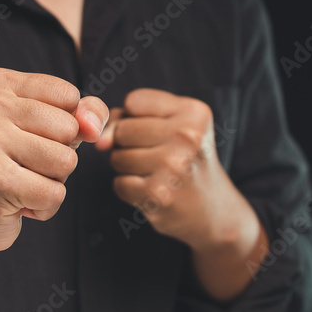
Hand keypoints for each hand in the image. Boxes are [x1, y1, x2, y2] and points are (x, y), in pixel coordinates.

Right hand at [0, 67, 108, 256]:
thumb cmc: (10, 163)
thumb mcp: (45, 126)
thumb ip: (82, 113)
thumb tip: (93, 127)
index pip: (69, 97)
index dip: (62, 126)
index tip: (26, 137)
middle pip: (69, 129)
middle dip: (58, 156)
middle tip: (21, 164)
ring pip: (66, 162)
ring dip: (52, 182)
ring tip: (19, 182)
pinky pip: (54, 194)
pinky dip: (44, 207)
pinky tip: (16, 202)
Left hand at [96, 88, 259, 254]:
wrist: (211, 209)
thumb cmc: (183, 159)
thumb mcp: (169, 125)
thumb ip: (126, 118)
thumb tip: (100, 140)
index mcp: (194, 113)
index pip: (133, 102)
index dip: (137, 119)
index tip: (161, 133)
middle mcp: (187, 137)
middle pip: (123, 130)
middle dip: (130, 145)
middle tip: (160, 157)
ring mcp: (173, 167)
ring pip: (117, 157)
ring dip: (129, 168)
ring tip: (157, 174)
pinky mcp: (158, 195)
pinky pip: (119, 183)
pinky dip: (130, 190)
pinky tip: (153, 192)